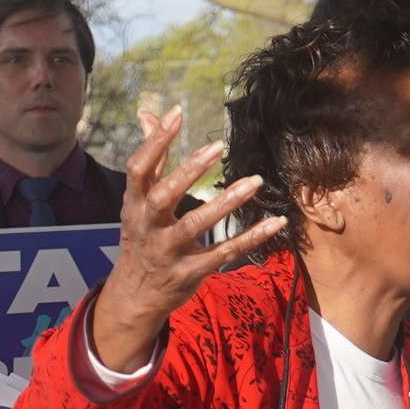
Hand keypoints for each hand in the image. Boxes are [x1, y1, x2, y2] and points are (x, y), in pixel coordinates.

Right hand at [87, 100, 279, 372]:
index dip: (155, 141)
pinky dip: (250, 238)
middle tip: (218, 146)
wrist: (135, 295)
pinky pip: (224, 252)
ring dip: (226, 202)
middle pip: (164, 195)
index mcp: (135, 204)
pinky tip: (274, 222)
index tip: (177, 113)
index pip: (138, 168)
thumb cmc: (141, 237)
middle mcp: (148, 226)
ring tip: (254, 180)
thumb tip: (147, 113)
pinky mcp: (191, 271)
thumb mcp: (137, 201)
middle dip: (189, 170)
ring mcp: (169, 251)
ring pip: (196, 224)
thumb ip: (150, 159)